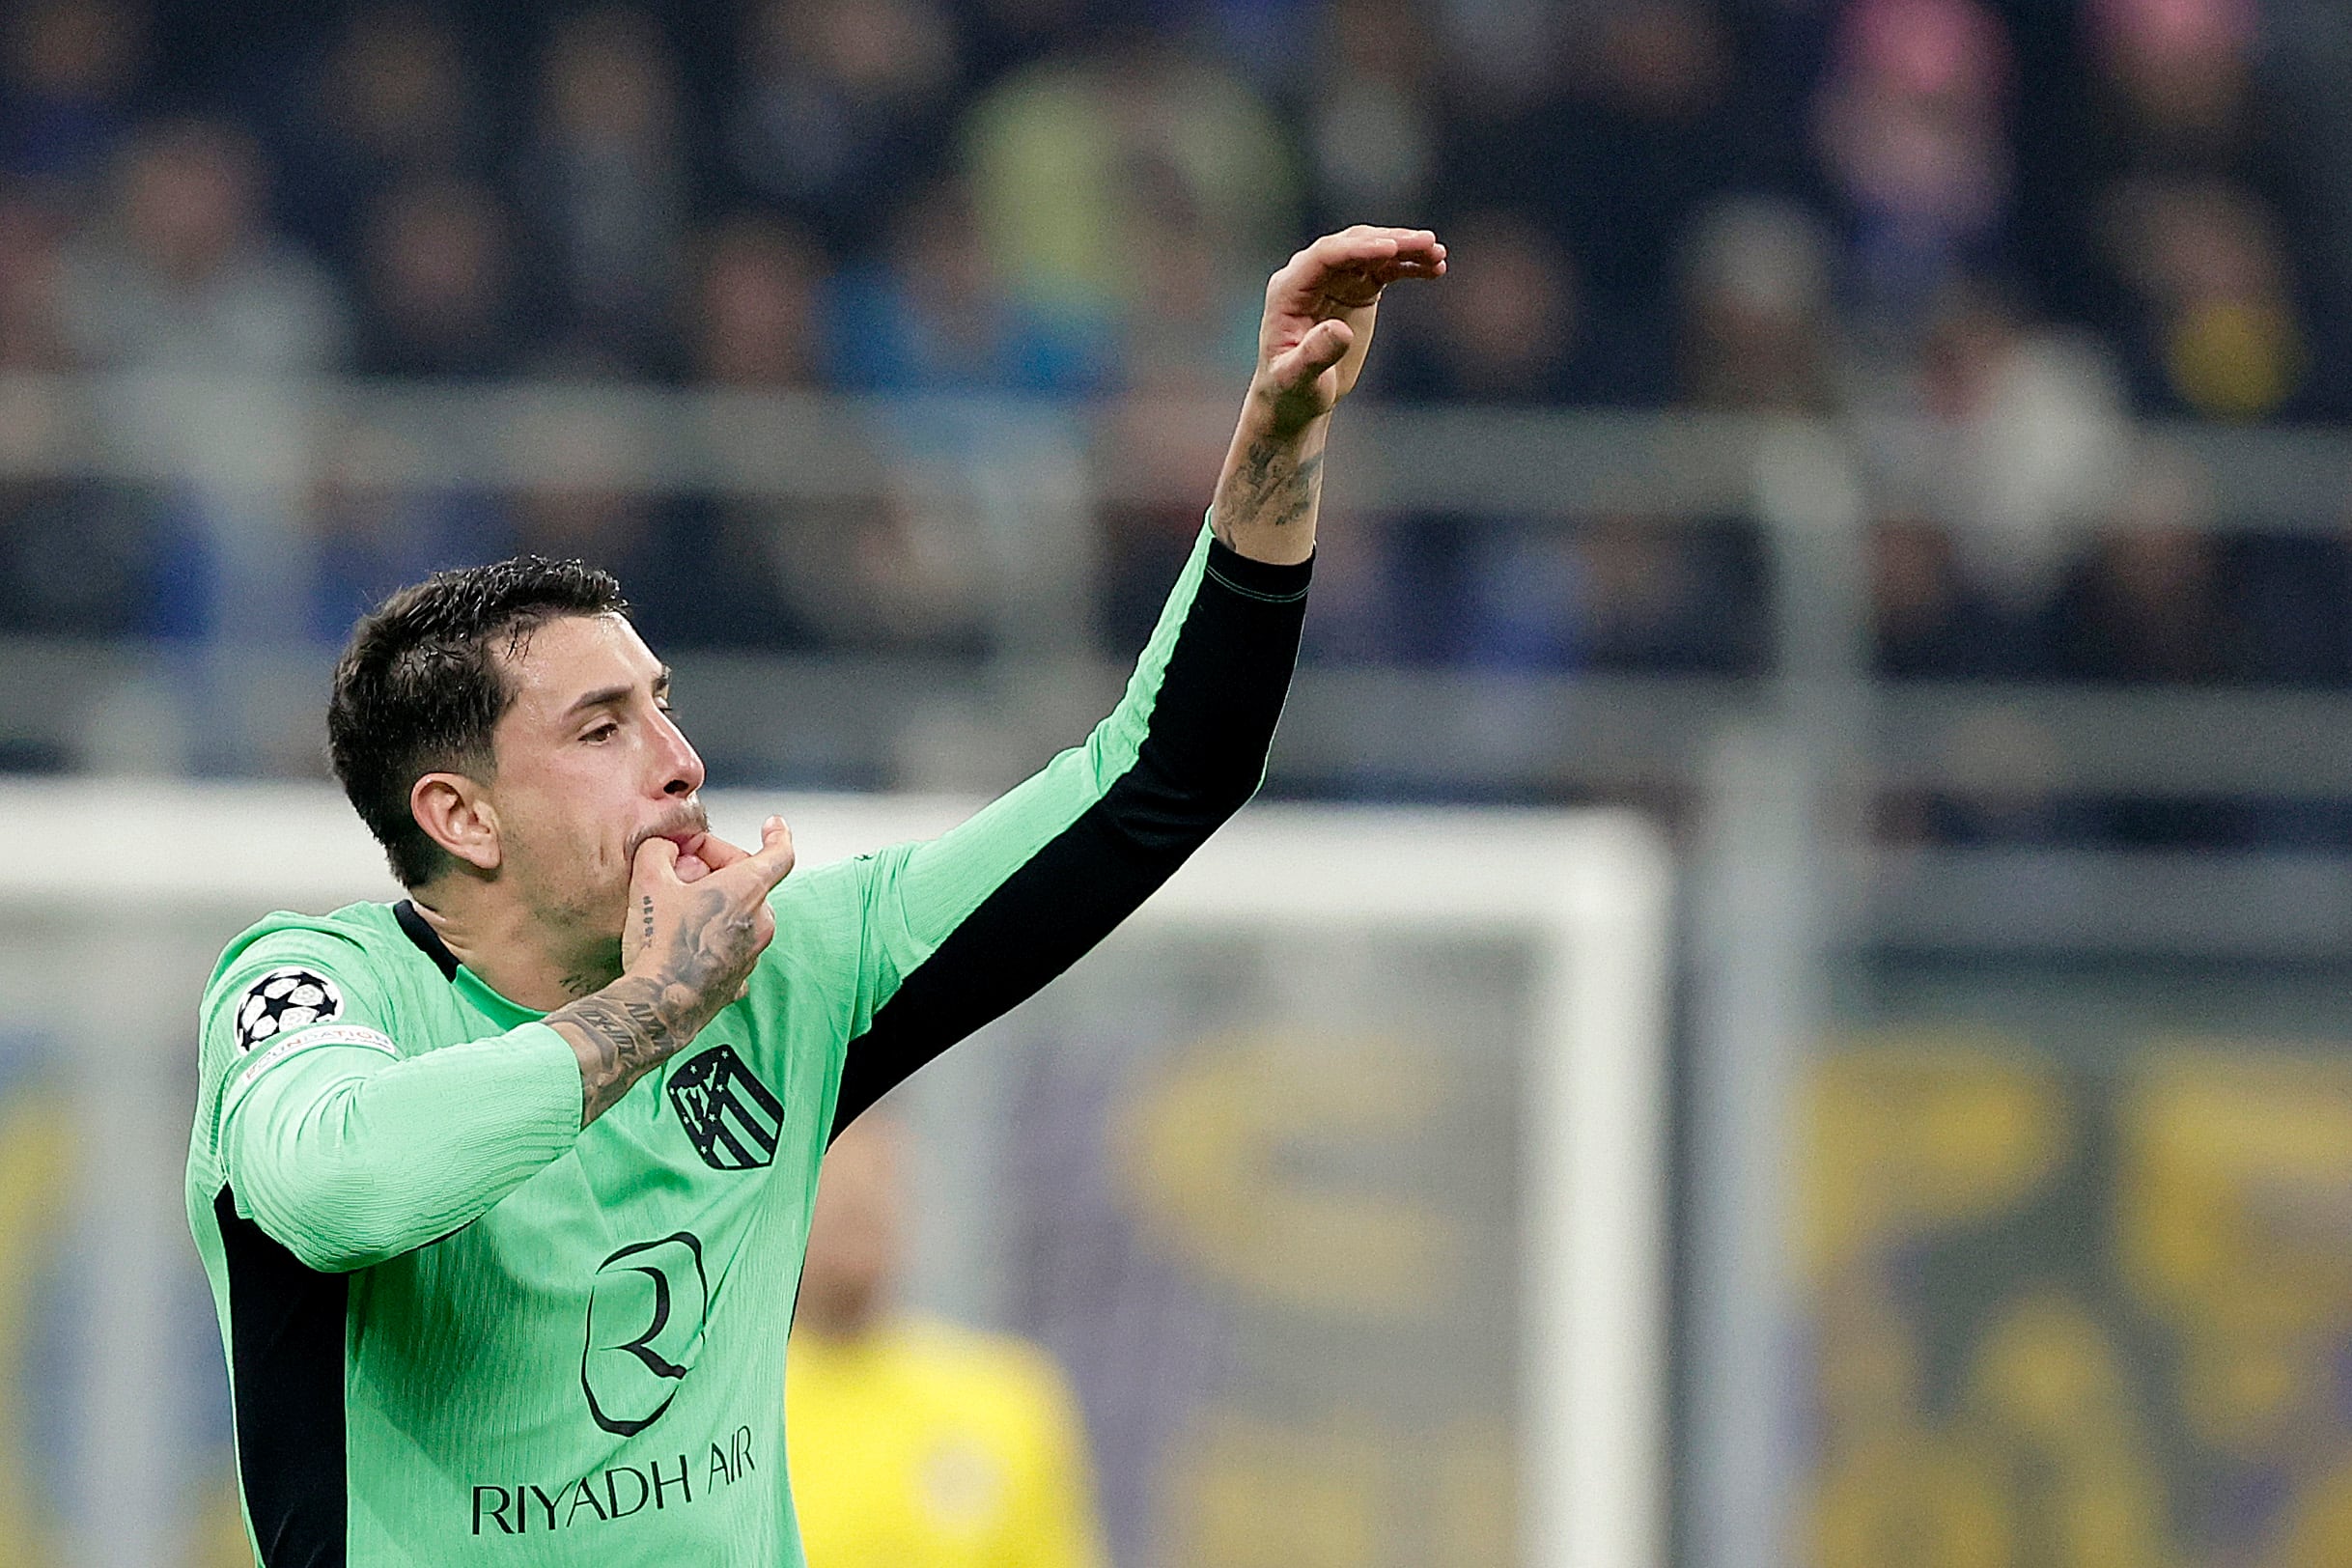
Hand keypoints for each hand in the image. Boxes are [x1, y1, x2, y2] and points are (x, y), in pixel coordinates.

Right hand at [621, 816, 794, 998]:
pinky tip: (686, 937)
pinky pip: (733, 944)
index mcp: (747, 890)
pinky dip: (715, 934)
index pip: (780, 853)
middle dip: (719, 867)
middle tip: (683, 868)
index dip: (777, 834)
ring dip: (718, 902)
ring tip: (680, 906)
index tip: (774, 825)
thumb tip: (666, 850)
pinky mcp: (740, 978)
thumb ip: (659, 850)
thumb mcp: (647, 881)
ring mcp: (753, 952)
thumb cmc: (660, 945)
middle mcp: (760, 921)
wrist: (657, 1006)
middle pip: (751, 880)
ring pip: (743, 913)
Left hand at [1250, 225, 1444, 436]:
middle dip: (1390, 242)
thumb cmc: (1291, 390)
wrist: (1299, 397)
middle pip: (1352, 245)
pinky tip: (1436, 268)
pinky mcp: (1357, 288)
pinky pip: (1386, 268)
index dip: (1358, 250)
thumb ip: (1315, 354)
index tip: (1392, 248)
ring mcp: (1335, 280)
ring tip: (1439, 254)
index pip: (1325, 256)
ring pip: (1373, 252)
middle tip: (1427, 244)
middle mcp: (1311, 276)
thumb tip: (1341, 331)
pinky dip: (1409, 266)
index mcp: (1289, 290)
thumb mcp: (1298, 378)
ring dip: (1406, 249)